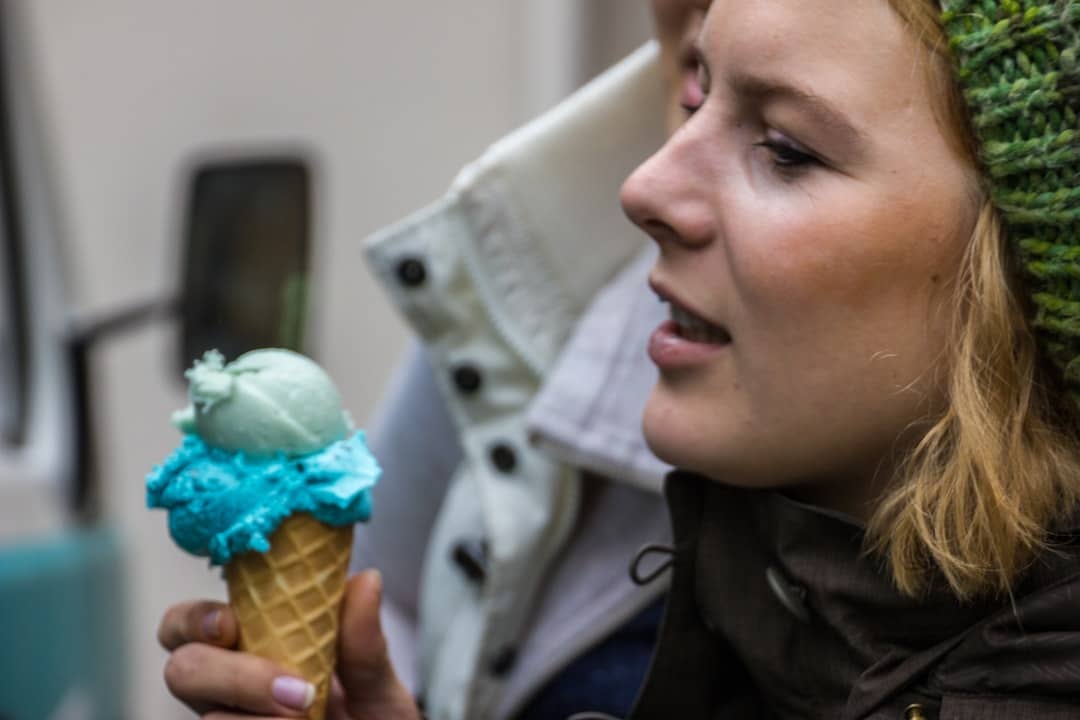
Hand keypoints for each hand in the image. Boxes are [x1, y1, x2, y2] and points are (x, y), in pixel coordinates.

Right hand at [158, 569, 420, 719]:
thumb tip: (367, 579)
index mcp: (252, 646)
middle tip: (295, 691)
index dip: (196, 618)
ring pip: (208, 719)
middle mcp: (229, 690)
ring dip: (256, 717)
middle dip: (231, 675)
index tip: (231, 622)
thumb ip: (365, 642)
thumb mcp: (378, 684)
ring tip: (307, 718)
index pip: (192, 622)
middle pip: (183, 668)